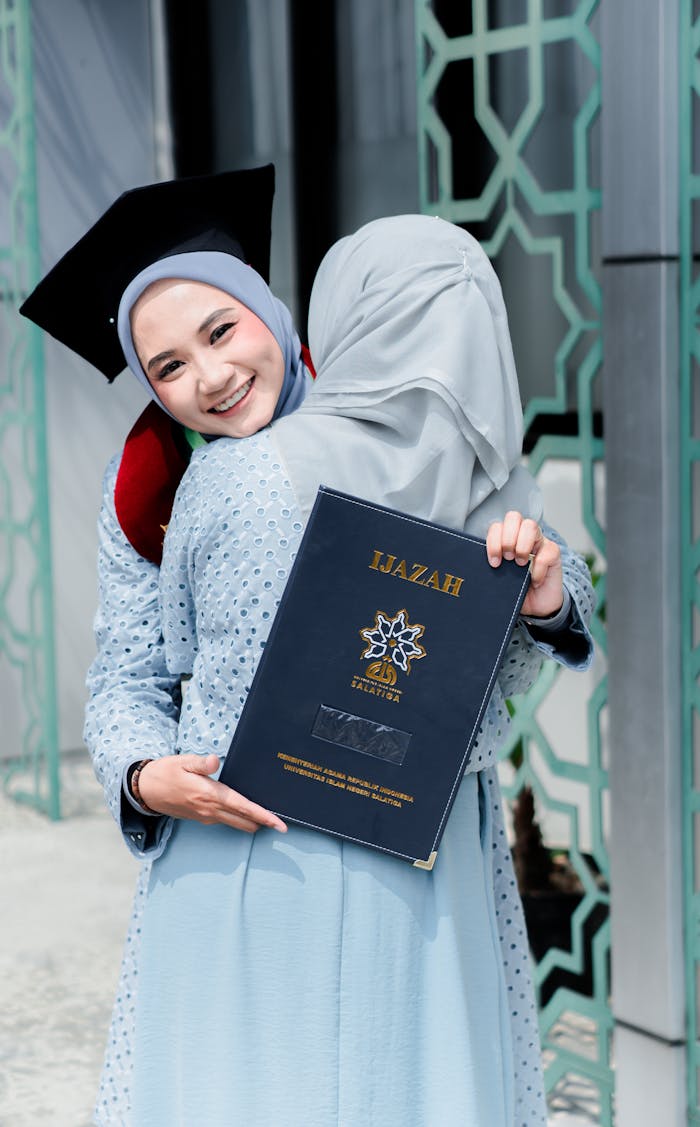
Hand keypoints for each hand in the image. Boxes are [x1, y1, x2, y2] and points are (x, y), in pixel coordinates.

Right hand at [137, 753, 286, 833]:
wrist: (145, 789)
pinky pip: (226, 821)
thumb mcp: (182, 761)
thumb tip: (215, 761)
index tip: (280, 824)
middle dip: (263, 822)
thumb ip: (201, 763)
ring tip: (268, 816)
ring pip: (236, 823)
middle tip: (282, 822)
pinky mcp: (201, 818)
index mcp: (209, 795)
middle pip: (244, 821)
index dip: (264, 816)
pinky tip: (244, 811)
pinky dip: (239, 818)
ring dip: (252, 822)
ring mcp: (205, 817)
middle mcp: (210, 810)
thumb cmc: (166, 772)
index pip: (243, 808)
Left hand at [486, 511, 562, 618]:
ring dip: (522, 545)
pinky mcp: (553, 553)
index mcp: (506, 539)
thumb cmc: (516, 590)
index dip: (493, 541)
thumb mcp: (500, 578)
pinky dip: (539, 568)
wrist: (537, 607)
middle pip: (513, 517)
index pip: (497, 526)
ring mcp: (539, 542)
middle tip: (508, 559)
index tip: (494, 562)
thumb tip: (476, 566)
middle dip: (507, 539)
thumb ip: (493, 567)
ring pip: (530, 525)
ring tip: (520, 565)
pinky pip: (547, 550)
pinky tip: (534, 580)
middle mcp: (522, 536)